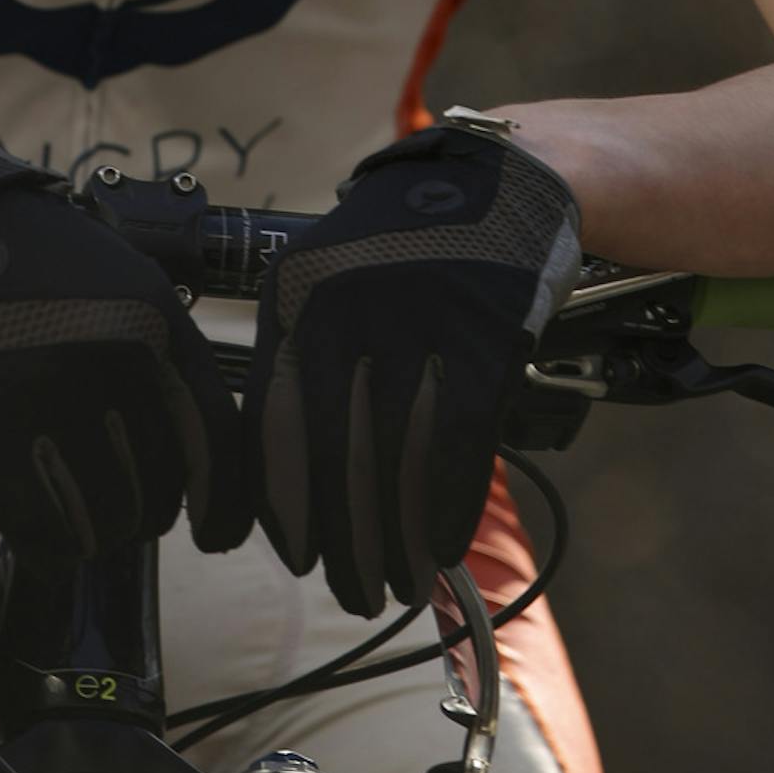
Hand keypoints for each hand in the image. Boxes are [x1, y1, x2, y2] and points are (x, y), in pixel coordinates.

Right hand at [0, 149, 248, 558]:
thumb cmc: (21, 250)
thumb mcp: (117, 277)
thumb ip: (154, 347)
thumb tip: (178, 435)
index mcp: (153, 320)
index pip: (212, 436)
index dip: (224, 500)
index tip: (218, 534)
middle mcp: (111, 364)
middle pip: (157, 487)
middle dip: (146, 513)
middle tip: (127, 512)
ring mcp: (47, 402)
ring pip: (101, 516)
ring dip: (97, 534)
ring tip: (84, 525)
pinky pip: (36, 524)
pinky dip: (47, 546)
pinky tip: (45, 541)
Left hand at [245, 121, 580, 614]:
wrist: (498, 182)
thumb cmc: (404, 250)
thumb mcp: (330, 284)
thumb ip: (305, 366)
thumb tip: (283, 486)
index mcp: (295, 296)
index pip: (275, 422)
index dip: (285, 502)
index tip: (296, 556)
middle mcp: (346, 304)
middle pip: (335, 451)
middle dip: (342, 539)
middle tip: (352, 590)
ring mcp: (417, 318)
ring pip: (395, 456)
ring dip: (395, 536)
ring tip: (396, 583)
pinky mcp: (484, 333)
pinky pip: (459, 439)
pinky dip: (447, 503)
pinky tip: (440, 545)